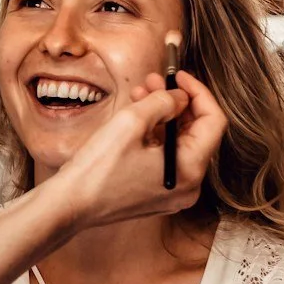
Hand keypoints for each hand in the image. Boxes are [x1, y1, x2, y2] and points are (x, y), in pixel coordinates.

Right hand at [46, 68, 224, 230]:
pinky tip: (137, 116)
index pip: (213, 121)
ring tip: (141, 93)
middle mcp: (189, 185)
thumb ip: (163, 102)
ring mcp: (173, 192)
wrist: (70, 206)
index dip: (198, 93)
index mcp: (189, 170)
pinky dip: (156, 135)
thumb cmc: (97, 169)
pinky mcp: (157, 194)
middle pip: (197, 132)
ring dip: (163, 116)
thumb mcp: (131, 122)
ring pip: (179, 143)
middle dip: (177, 102)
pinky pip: (166, 158)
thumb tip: (180, 97)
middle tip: (156, 80)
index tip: (180, 76)